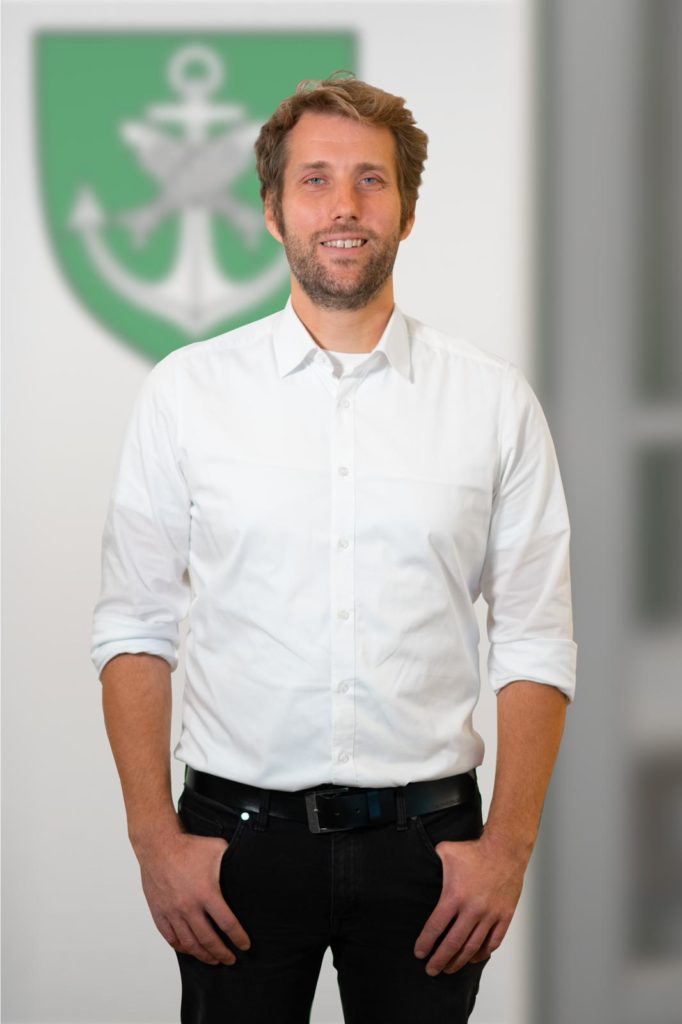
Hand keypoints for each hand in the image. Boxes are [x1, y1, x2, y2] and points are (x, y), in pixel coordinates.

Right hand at [136, 829, 250, 964]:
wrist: (158, 845)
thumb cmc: (189, 847)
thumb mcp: (217, 849)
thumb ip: (233, 862)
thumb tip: (251, 866)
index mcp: (206, 893)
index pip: (227, 923)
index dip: (239, 938)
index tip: (245, 946)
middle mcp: (189, 906)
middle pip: (209, 940)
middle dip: (222, 953)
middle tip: (231, 959)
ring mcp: (172, 912)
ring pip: (190, 944)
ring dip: (203, 955)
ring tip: (213, 960)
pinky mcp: (159, 913)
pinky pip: (171, 938)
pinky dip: (182, 948)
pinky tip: (191, 950)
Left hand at [413, 833, 525, 975]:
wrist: (505, 849)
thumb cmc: (474, 850)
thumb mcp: (445, 851)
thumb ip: (430, 861)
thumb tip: (418, 864)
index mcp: (454, 896)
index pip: (436, 927)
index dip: (426, 943)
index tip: (419, 953)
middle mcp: (472, 910)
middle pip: (452, 944)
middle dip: (439, 960)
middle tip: (430, 970)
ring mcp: (490, 915)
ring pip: (472, 948)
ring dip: (459, 961)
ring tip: (448, 969)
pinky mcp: (504, 916)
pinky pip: (493, 942)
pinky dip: (482, 954)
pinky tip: (472, 958)